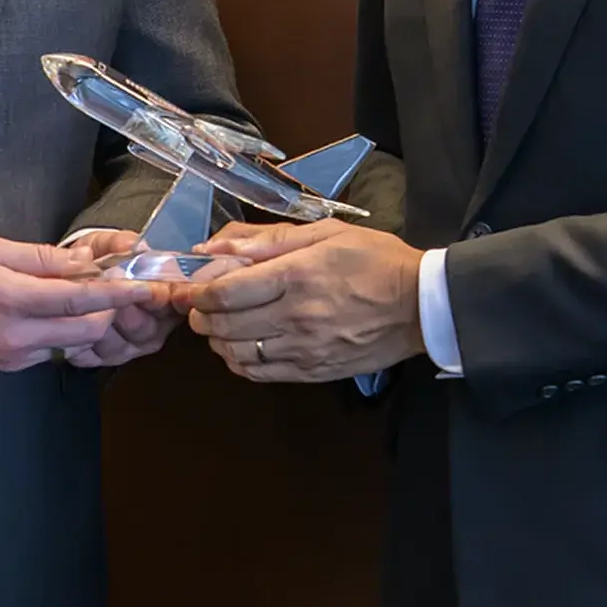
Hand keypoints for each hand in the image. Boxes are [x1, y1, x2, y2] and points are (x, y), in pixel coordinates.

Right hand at [0, 234, 167, 372]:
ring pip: (71, 343)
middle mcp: (15, 335)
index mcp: (9, 297)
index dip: (116, 291)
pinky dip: (62, 333)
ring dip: (88, 322)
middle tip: (118, 287)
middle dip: (110, 310)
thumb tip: (80, 259)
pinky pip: (48, 351)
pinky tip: (52, 313)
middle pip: (86, 329)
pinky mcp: (5, 368)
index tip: (142, 283)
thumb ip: (36, 256)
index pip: (79, 297)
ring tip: (86, 297)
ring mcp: (11, 357)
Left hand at [173, 219, 424, 382]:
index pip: (226, 292)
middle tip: (198, 305)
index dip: (196, 292)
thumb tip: (217, 246)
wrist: (420, 305)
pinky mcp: (313, 371)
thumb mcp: (325, 233)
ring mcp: (304, 349)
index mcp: (297, 276)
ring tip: (218, 325)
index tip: (186, 288)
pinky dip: (238, 362)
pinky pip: (260, 373)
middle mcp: (295, 316)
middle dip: (200, 315)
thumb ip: (268, 240)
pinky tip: (239, 347)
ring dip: (216, 340)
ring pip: (237, 352)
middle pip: (224, 324)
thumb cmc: (374, 259)